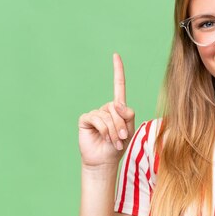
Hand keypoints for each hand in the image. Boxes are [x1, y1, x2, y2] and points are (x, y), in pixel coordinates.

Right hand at [78, 53, 135, 167]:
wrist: (105, 160)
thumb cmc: (118, 145)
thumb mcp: (129, 129)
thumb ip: (127, 115)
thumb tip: (117, 103)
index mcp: (117, 108)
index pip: (118, 86)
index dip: (117, 71)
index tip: (115, 55)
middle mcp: (106, 108)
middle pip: (117, 108)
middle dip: (121, 125)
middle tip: (121, 139)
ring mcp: (95, 113)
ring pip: (108, 115)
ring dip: (114, 131)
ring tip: (114, 142)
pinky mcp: (86, 119)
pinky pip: (97, 119)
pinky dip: (104, 130)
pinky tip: (103, 137)